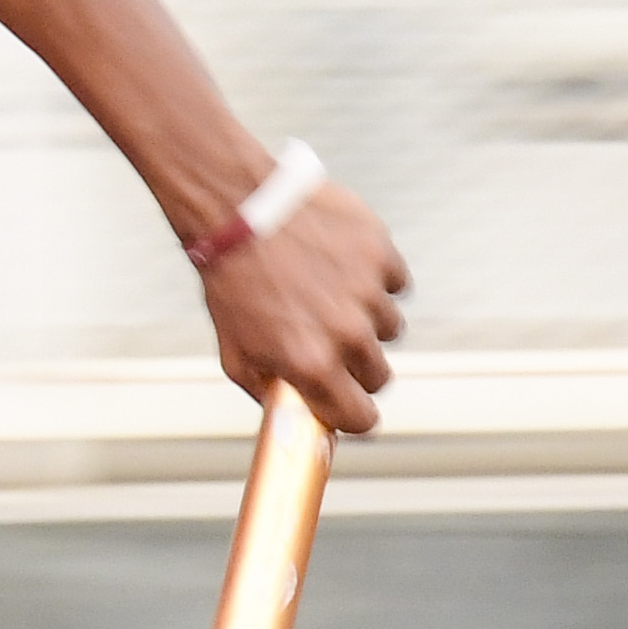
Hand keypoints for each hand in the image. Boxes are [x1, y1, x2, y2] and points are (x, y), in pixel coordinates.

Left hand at [201, 182, 409, 435]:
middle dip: (358, 368)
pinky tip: (340, 265)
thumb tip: (295, 417)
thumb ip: (269, 391)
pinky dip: (375, 279)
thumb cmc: (232, 282)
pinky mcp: (381, 255)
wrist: (237, 210)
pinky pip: (396, 283)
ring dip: (367, 318)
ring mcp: (368, 292)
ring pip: (390, 327)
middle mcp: (346, 333)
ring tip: (328, 293)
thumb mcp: (234, 351)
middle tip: (331, 343)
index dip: (353, 416)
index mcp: (310, 364)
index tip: (347, 406)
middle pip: (379, 377)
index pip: (361, 419)